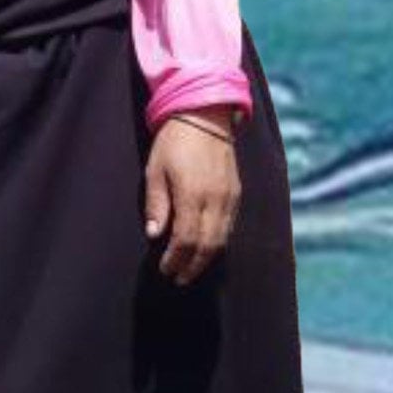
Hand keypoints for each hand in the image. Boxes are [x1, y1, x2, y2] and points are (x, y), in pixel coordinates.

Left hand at [146, 111, 242, 284]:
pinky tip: (207, 248)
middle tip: (179, 278)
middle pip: (207, 245)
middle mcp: (215, 199)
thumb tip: (155, 235)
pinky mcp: (237, 193)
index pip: (186, 239)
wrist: (205, 114)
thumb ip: (157, 204)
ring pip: (222, 239)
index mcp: (192, 195)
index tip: (165, 269)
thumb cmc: (174, 141)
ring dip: (207, 258)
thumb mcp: (155, 170)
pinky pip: (230, 226)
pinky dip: (218, 242)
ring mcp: (230, 197)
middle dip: (193, 266)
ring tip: (192, 269)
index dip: (176, 259)